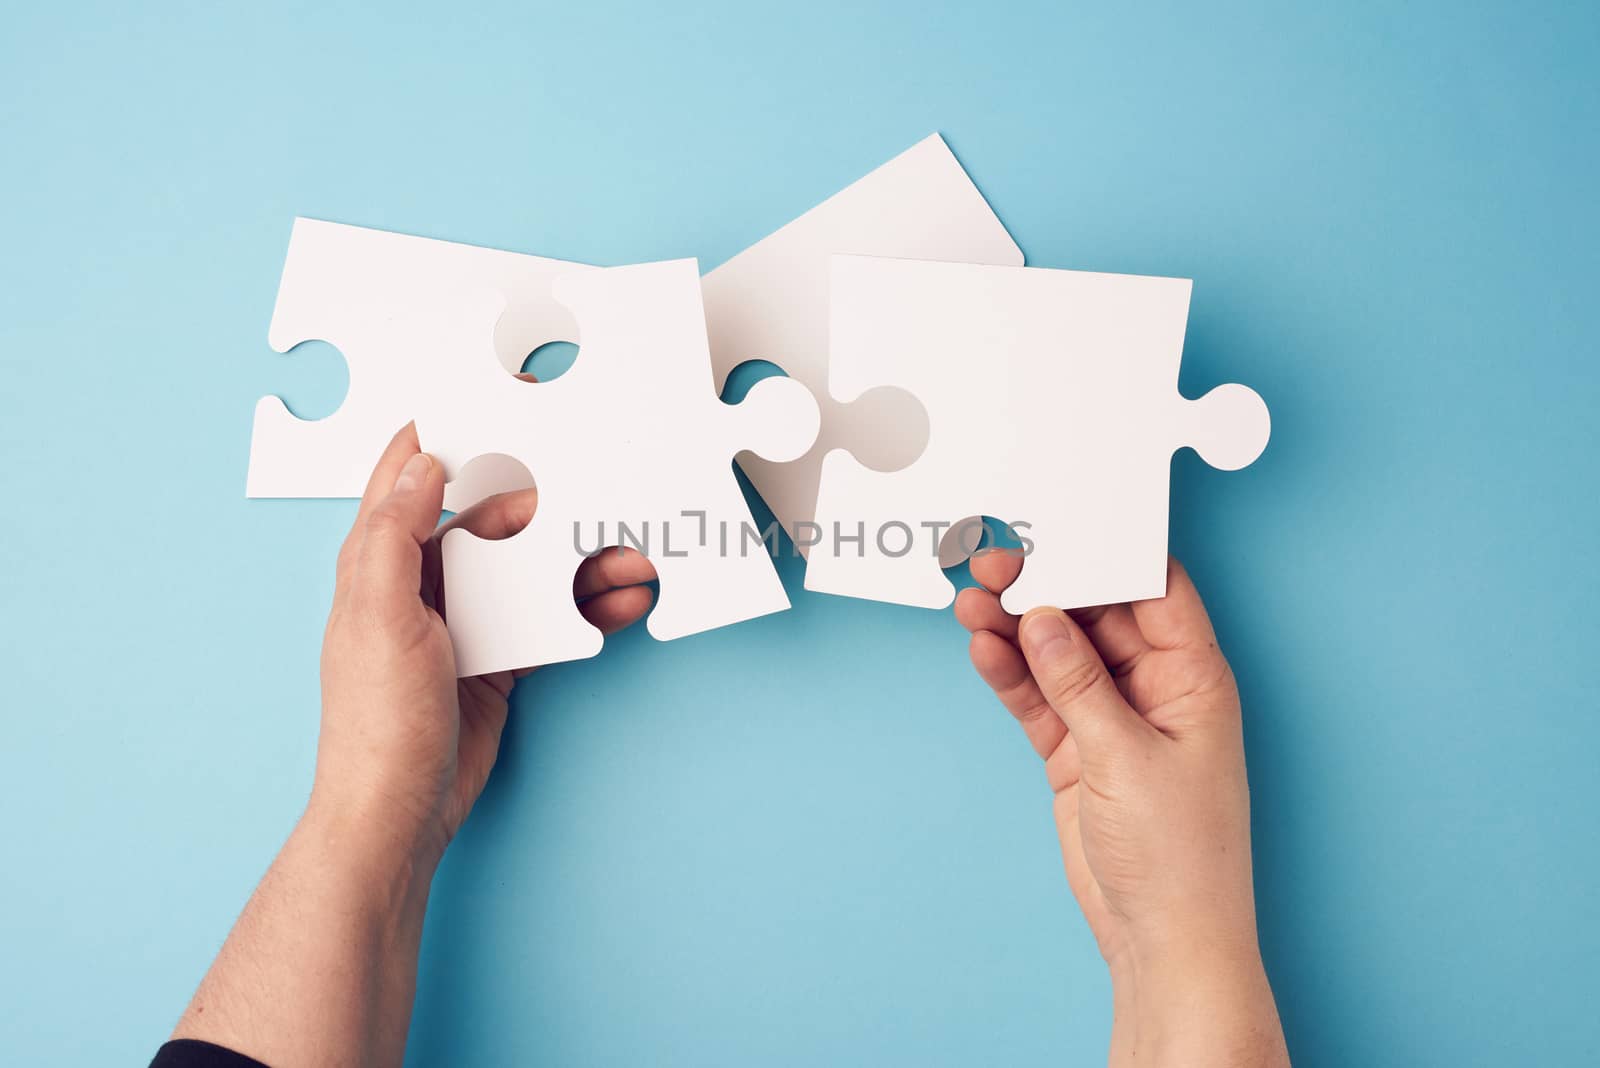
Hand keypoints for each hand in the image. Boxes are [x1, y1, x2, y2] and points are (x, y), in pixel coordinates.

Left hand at [313, 423, 657, 860]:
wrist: (402, 811)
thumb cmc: (377, 720)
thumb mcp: (379, 614)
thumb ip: (394, 535)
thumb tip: (421, 465)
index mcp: (378, 567)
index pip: (403, 485)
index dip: (436, 443)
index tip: (481, 404)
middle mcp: (420, 589)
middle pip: (487, 525)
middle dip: (541, 504)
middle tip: (590, 478)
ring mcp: (461, 626)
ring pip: (527, 572)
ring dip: (576, 559)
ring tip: (625, 549)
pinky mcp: (496, 662)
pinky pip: (548, 620)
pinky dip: (585, 609)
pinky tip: (621, 600)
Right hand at [956, 553, 1287, 1066]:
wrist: (1162, 938)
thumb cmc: (1180, 855)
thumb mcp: (1126, 757)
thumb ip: (1078, 683)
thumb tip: (1041, 616)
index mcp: (1194, 677)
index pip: (1152, 590)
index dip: (1106, 554)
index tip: (1056, 528)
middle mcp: (1155, 688)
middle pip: (1094, 615)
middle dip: (1045, 587)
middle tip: (993, 562)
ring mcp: (1112, 719)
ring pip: (1057, 653)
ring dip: (1014, 628)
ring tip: (969, 602)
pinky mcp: (1077, 750)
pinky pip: (1038, 697)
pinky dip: (1009, 674)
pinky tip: (981, 649)